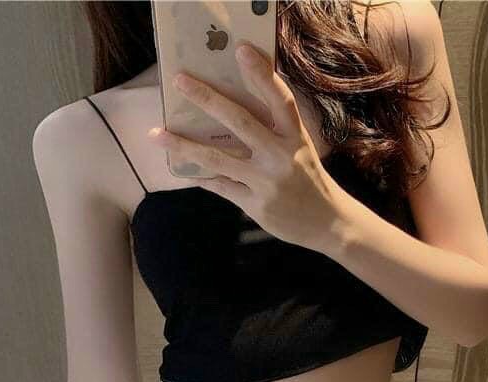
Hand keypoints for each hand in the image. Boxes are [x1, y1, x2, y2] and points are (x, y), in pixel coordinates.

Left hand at [147, 43, 345, 251]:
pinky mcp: (256, 205)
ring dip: (184, 145)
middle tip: (180, 81)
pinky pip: (221, 186)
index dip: (261, 75)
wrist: (329, 224)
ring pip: (218, 159)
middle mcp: (281, 157)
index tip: (240, 51)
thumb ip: (276, 131)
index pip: (279, 100)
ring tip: (158, 133)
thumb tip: (234, 108)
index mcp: (295, 138)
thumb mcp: (301, 150)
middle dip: (207, 99)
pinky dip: (201, 176)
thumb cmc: (309, 181)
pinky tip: (182, 167)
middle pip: (240, 122)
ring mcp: (267, 182)